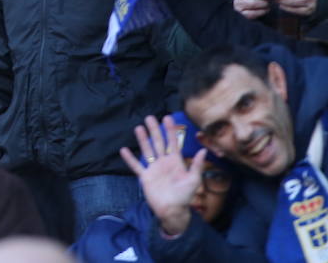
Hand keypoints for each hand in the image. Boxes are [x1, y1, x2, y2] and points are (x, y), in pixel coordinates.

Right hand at [120, 114, 204, 236]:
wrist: (172, 211)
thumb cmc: (185, 196)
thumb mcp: (193, 180)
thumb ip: (196, 165)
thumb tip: (203, 150)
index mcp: (175, 161)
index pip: (173, 142)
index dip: (170, 130)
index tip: (167, 118)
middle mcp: (163, 162)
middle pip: (158, 143)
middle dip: (154, 130)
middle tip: (150, 117)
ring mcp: (153, 168)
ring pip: (147, 151)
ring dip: (143, 140)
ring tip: (138, 128)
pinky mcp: (145, 177)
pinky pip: (136, 166)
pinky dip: (130, 159)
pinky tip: (124, 150)